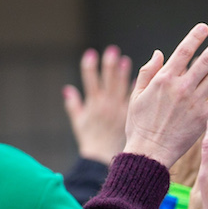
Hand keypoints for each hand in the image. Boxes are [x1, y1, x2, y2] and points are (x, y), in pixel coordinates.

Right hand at [63, 45, 131, 164]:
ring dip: (124, 73)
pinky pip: (136, 98)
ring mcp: (120, 109)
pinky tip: (141, 79)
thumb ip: (73, 105)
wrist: (105, 158)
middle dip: (109, 64)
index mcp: (93, 104)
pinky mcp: (131, 115)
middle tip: (112, 50)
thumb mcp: (79, 122)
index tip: (92, 53)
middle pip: (108, 79)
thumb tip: (67, 89)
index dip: (90, 66)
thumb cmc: (92, 141)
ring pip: (122, 86)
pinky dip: (138, 88)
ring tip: (126, 61)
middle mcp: (106, 104)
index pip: (90, 79)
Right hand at [124, 24, 207, 167]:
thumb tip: (159, 52)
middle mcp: (182, 87)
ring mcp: (194, 102)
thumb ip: (148, 72)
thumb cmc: (139, 124)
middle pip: (205, 60)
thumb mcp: (136, 95)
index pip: (183, 51)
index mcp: (164, 79)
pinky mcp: (204, 117)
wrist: (150, 151)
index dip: (195, 37)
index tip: (205, 27)